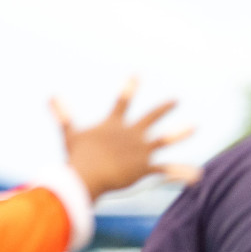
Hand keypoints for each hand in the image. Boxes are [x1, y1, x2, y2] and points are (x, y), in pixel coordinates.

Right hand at [51, 79, 196, 199]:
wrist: (85, 176)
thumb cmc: (77, 158)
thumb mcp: (70, 134)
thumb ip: (63, 115)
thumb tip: (51, 96)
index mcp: (113, 126)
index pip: (122, 102)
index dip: (130, 88)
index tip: (138, 74)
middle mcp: (130, 135)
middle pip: (151, 117)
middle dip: (165, 107)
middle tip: (176, 99)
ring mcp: (140, 150)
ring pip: (165, 139)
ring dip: (181, 133)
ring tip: (196, 127)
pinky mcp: (145, 167)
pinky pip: (168, 170)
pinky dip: (182, 173)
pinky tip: (198, 175)